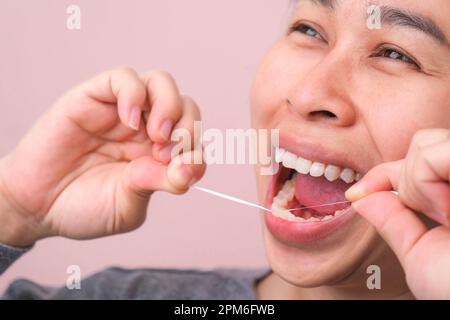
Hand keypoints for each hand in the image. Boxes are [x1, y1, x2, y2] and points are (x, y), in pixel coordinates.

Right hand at [0, 67, 205, 246]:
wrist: (36, 206)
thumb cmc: (82, 207)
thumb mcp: (129, 205)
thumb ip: (159, 184)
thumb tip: (191, 168)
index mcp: (157, 155)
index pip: (193, 137)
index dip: (196, 149)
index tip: (183, 172)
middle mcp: (144, 128)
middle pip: (185, 105)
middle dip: (187, 127)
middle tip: (166, 154)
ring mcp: (121, 111)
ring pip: (161, 83)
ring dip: (169, 106)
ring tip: (156, 135)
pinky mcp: (94, 97)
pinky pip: (124, 78)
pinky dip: (133, 94)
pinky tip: (127, 121)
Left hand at [346, 128, 449, 298]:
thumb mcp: (420, 254)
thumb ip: (393, 222)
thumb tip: (360, 198)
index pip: (416, 162)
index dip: (381, 174)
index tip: (355, 194)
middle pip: (423, 144)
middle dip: (409, 178)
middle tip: (433, 216)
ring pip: (427, 144)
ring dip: (421, 182)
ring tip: (446, 217)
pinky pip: (438, 152)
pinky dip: (427, 180)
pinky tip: (449, 214)